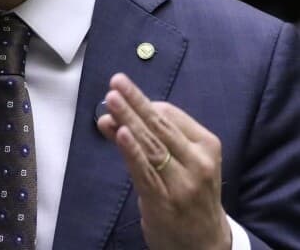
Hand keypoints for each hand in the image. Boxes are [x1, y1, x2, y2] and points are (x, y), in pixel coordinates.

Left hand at [97, 73, 230, 249]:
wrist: (206, 244)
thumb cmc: (191, 193)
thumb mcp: (181, 162)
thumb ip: (148, 137)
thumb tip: (111, 115)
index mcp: (206, 145)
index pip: (170, 115)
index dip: (143, 102)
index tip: (122, 89)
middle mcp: (199, 161)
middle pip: (160, 125)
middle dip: (135, 102)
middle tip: (115, 83)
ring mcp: (183, 182)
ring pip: (151, 145)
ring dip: (128, 119)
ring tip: (111, 101)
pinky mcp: (165, 201)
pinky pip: (145, 170)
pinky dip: (132, 150)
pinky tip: (121, 133)